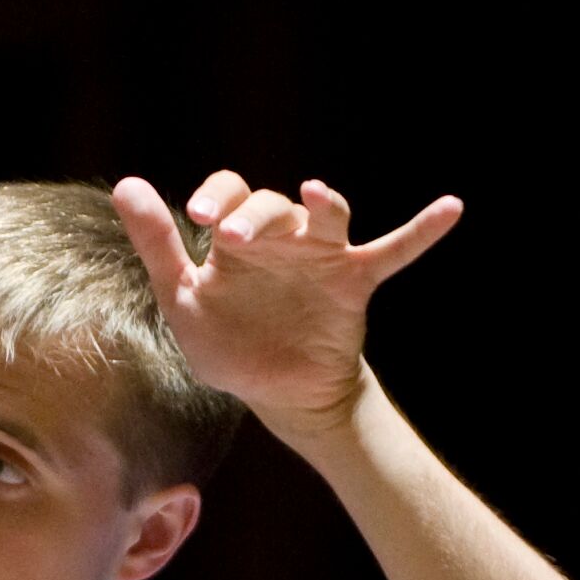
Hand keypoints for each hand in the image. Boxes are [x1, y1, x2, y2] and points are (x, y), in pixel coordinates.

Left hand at [107, 171, 462, 437]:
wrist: (276, 394)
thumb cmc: (227, 343)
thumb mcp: (182, 300)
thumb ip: (158, 246)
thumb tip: (127, 185)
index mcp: (236, 240)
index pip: (229, 195)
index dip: (217, 198)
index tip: (196, 219)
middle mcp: (281, 238)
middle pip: (274, 206)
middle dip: (256, 216)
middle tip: (234, 241)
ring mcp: (322, 256)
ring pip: (327, 216)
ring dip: (322, 206)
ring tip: (317, 195)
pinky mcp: (355, 282)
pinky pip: (395, 250)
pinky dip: (422, 231)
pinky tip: (452, 208)